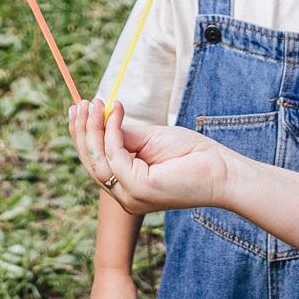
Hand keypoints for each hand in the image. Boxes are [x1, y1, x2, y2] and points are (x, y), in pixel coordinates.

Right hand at [68, 99, 230, 214]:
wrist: (222, 169)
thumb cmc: (190, 154)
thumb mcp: (150, 140)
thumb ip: (123, 135)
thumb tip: (99, 118)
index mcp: (126, 187)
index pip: (94, 163)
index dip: (82, 136)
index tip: (77, 109)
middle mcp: (124, 196)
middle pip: (91, 163)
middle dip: (82, 132)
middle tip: (80, 103)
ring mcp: (130, 196)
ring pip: (98, 161)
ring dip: (92, 128)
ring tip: (97, 102)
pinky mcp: (139, 189)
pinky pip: (115, 155)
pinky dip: (111, 130)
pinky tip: (117, 110)